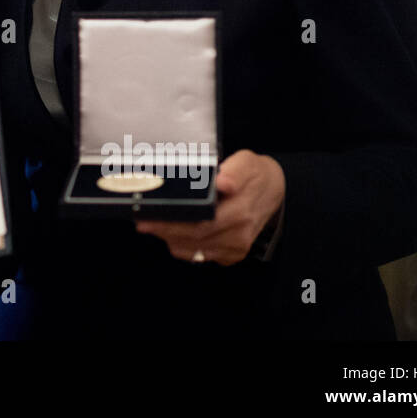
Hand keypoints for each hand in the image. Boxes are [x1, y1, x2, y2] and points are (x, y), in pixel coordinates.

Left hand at [134, 149, 284, 265]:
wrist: (275, 191)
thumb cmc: (255, 175)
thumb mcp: (247, 163)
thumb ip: (235, 171)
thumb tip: (223, 182)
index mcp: (241, 212)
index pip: (201, 224)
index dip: (172, 224)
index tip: (149, 219)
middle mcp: (238, 235)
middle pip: (194, 239)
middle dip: (163, 231)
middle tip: (141, 221)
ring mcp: (235, 248)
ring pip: (193, 250)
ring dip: (170, 239)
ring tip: (153, 224)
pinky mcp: (231, 255)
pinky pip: (200, 255)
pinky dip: (183, 245)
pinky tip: (172, 232)